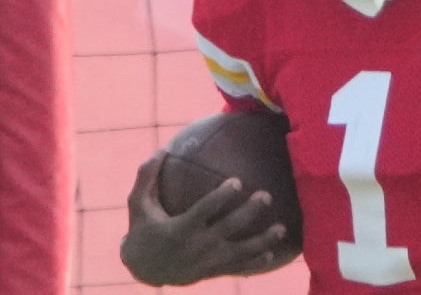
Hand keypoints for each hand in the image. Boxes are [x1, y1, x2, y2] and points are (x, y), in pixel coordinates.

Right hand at [119, 149, 289, 285]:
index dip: (220, 197)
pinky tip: (272, 254)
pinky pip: (237, 268)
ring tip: (282, 228)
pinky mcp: (212, 272)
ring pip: (239, 252)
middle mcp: (196, 247)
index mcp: (179, 228)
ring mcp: (206, 262)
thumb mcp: (138, 203)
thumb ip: (147, 176)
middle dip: (248, 213)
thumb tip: (162, 148)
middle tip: (266, 195)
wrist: (144, 270)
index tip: (237, 180)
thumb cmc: (143, 228)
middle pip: (228, 229)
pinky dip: (254, 263)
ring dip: (262, 241)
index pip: (204, 211)